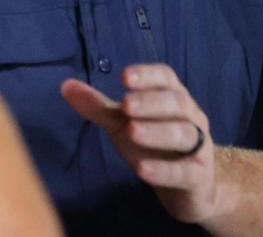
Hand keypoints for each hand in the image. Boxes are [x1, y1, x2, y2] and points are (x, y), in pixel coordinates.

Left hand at [61, 64, 219, 223]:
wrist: (190, 187)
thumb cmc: (153, 145)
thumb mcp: (123, 123)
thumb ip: (98, 106)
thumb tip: (65, 85)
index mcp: (173, 97)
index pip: (165, 78)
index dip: (147, 75)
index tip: (124, 77)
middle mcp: (191, 118)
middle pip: (177, 102)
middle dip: (150, 101)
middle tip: (125, 104)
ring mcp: (198, 148)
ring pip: (184, 134)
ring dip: (157, 131)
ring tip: (131, 130)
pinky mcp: (198, 177)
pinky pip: (185, 172)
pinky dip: (164, 170)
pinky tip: (142, 170)